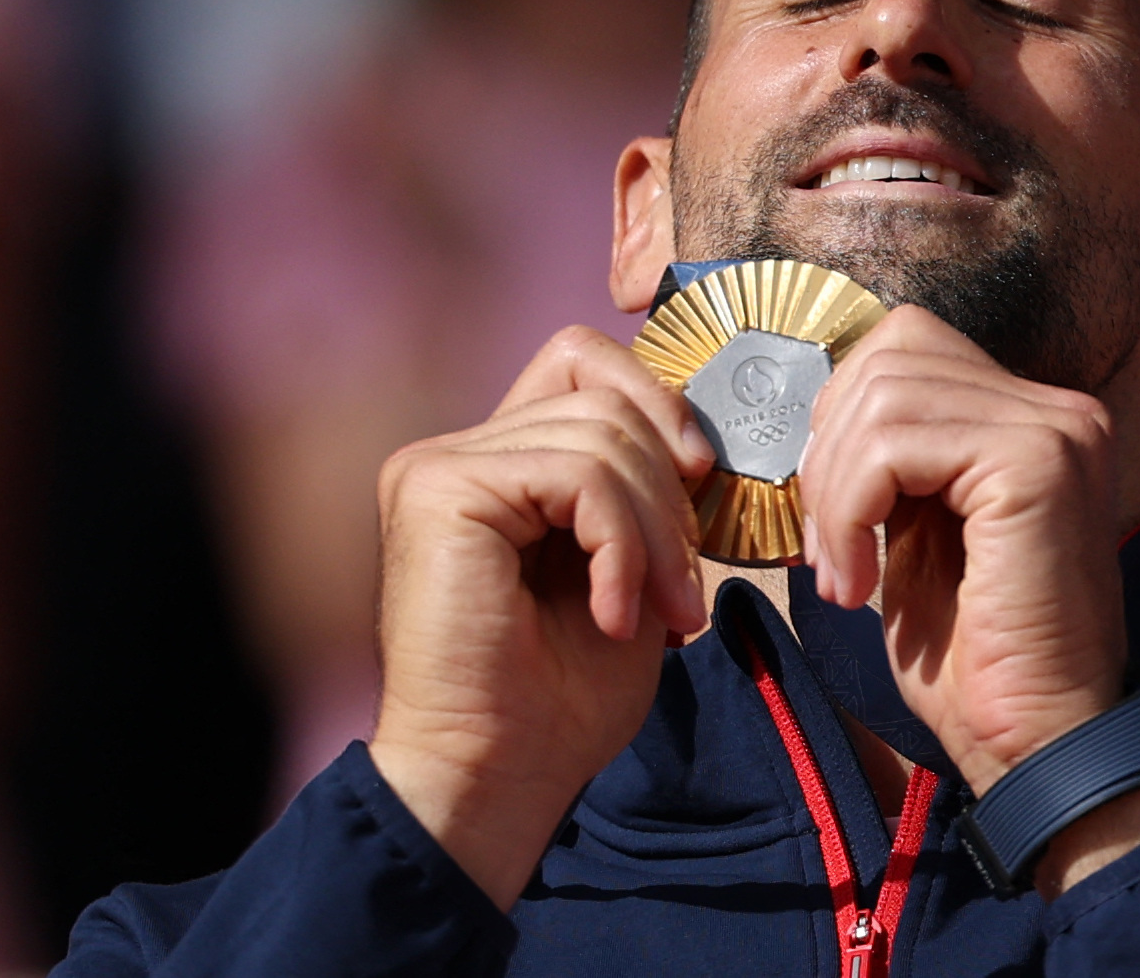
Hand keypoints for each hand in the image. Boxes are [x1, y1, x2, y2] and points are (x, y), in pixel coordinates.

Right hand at [371, 327, 712, 910]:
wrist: (498, 778)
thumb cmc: (561, 695)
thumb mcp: (629, 567)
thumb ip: (641, 490)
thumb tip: (699, 436)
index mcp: (499, 460)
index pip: (584, 360)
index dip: (657, 401)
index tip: (702, 482)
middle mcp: (459, 450)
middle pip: (604, 395)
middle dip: (670, 491)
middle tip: (685, 592)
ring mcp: (438, 464)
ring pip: (600, 435)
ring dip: (653, 533)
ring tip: (661, 614)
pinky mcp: (437, 488)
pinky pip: (576, 474)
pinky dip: (621, 547)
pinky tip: (616, 616)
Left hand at [798, 306, 1139, 891]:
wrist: (1035, 744)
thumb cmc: (972, 660)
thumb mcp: (914, 531)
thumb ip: (889, 459)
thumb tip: (821, 409)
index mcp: (1030, 418)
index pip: (905, 345)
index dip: (842, 416)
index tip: (829, 513)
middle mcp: (1056, 410)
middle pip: (890, 355)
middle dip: (829, 450)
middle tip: (827, 548)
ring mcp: (1054, 430)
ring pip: (883, 397)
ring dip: (835, 490)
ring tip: (843, 571)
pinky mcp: (1035, 463)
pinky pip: (894, 444)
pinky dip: (851, 510)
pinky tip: (859, 584)